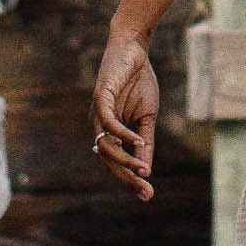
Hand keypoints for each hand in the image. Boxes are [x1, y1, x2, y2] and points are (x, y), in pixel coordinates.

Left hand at [92, 30, 158, 202]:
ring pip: (104, 146)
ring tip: (142, 170)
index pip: (117, 162)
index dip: (131, 178)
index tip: (148, 194)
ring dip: (124, 160)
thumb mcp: (147, 117)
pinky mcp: (100, 99)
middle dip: (126, 177)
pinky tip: (139, 141)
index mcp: (110, 131)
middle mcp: (99, 126)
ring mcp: (97, 113)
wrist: (134, 50)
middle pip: (108, 160)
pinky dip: (123, 135)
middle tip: (145, 190)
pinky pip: (109, 123)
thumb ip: (145, 141)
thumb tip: (146, 168)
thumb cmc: (139, 81)